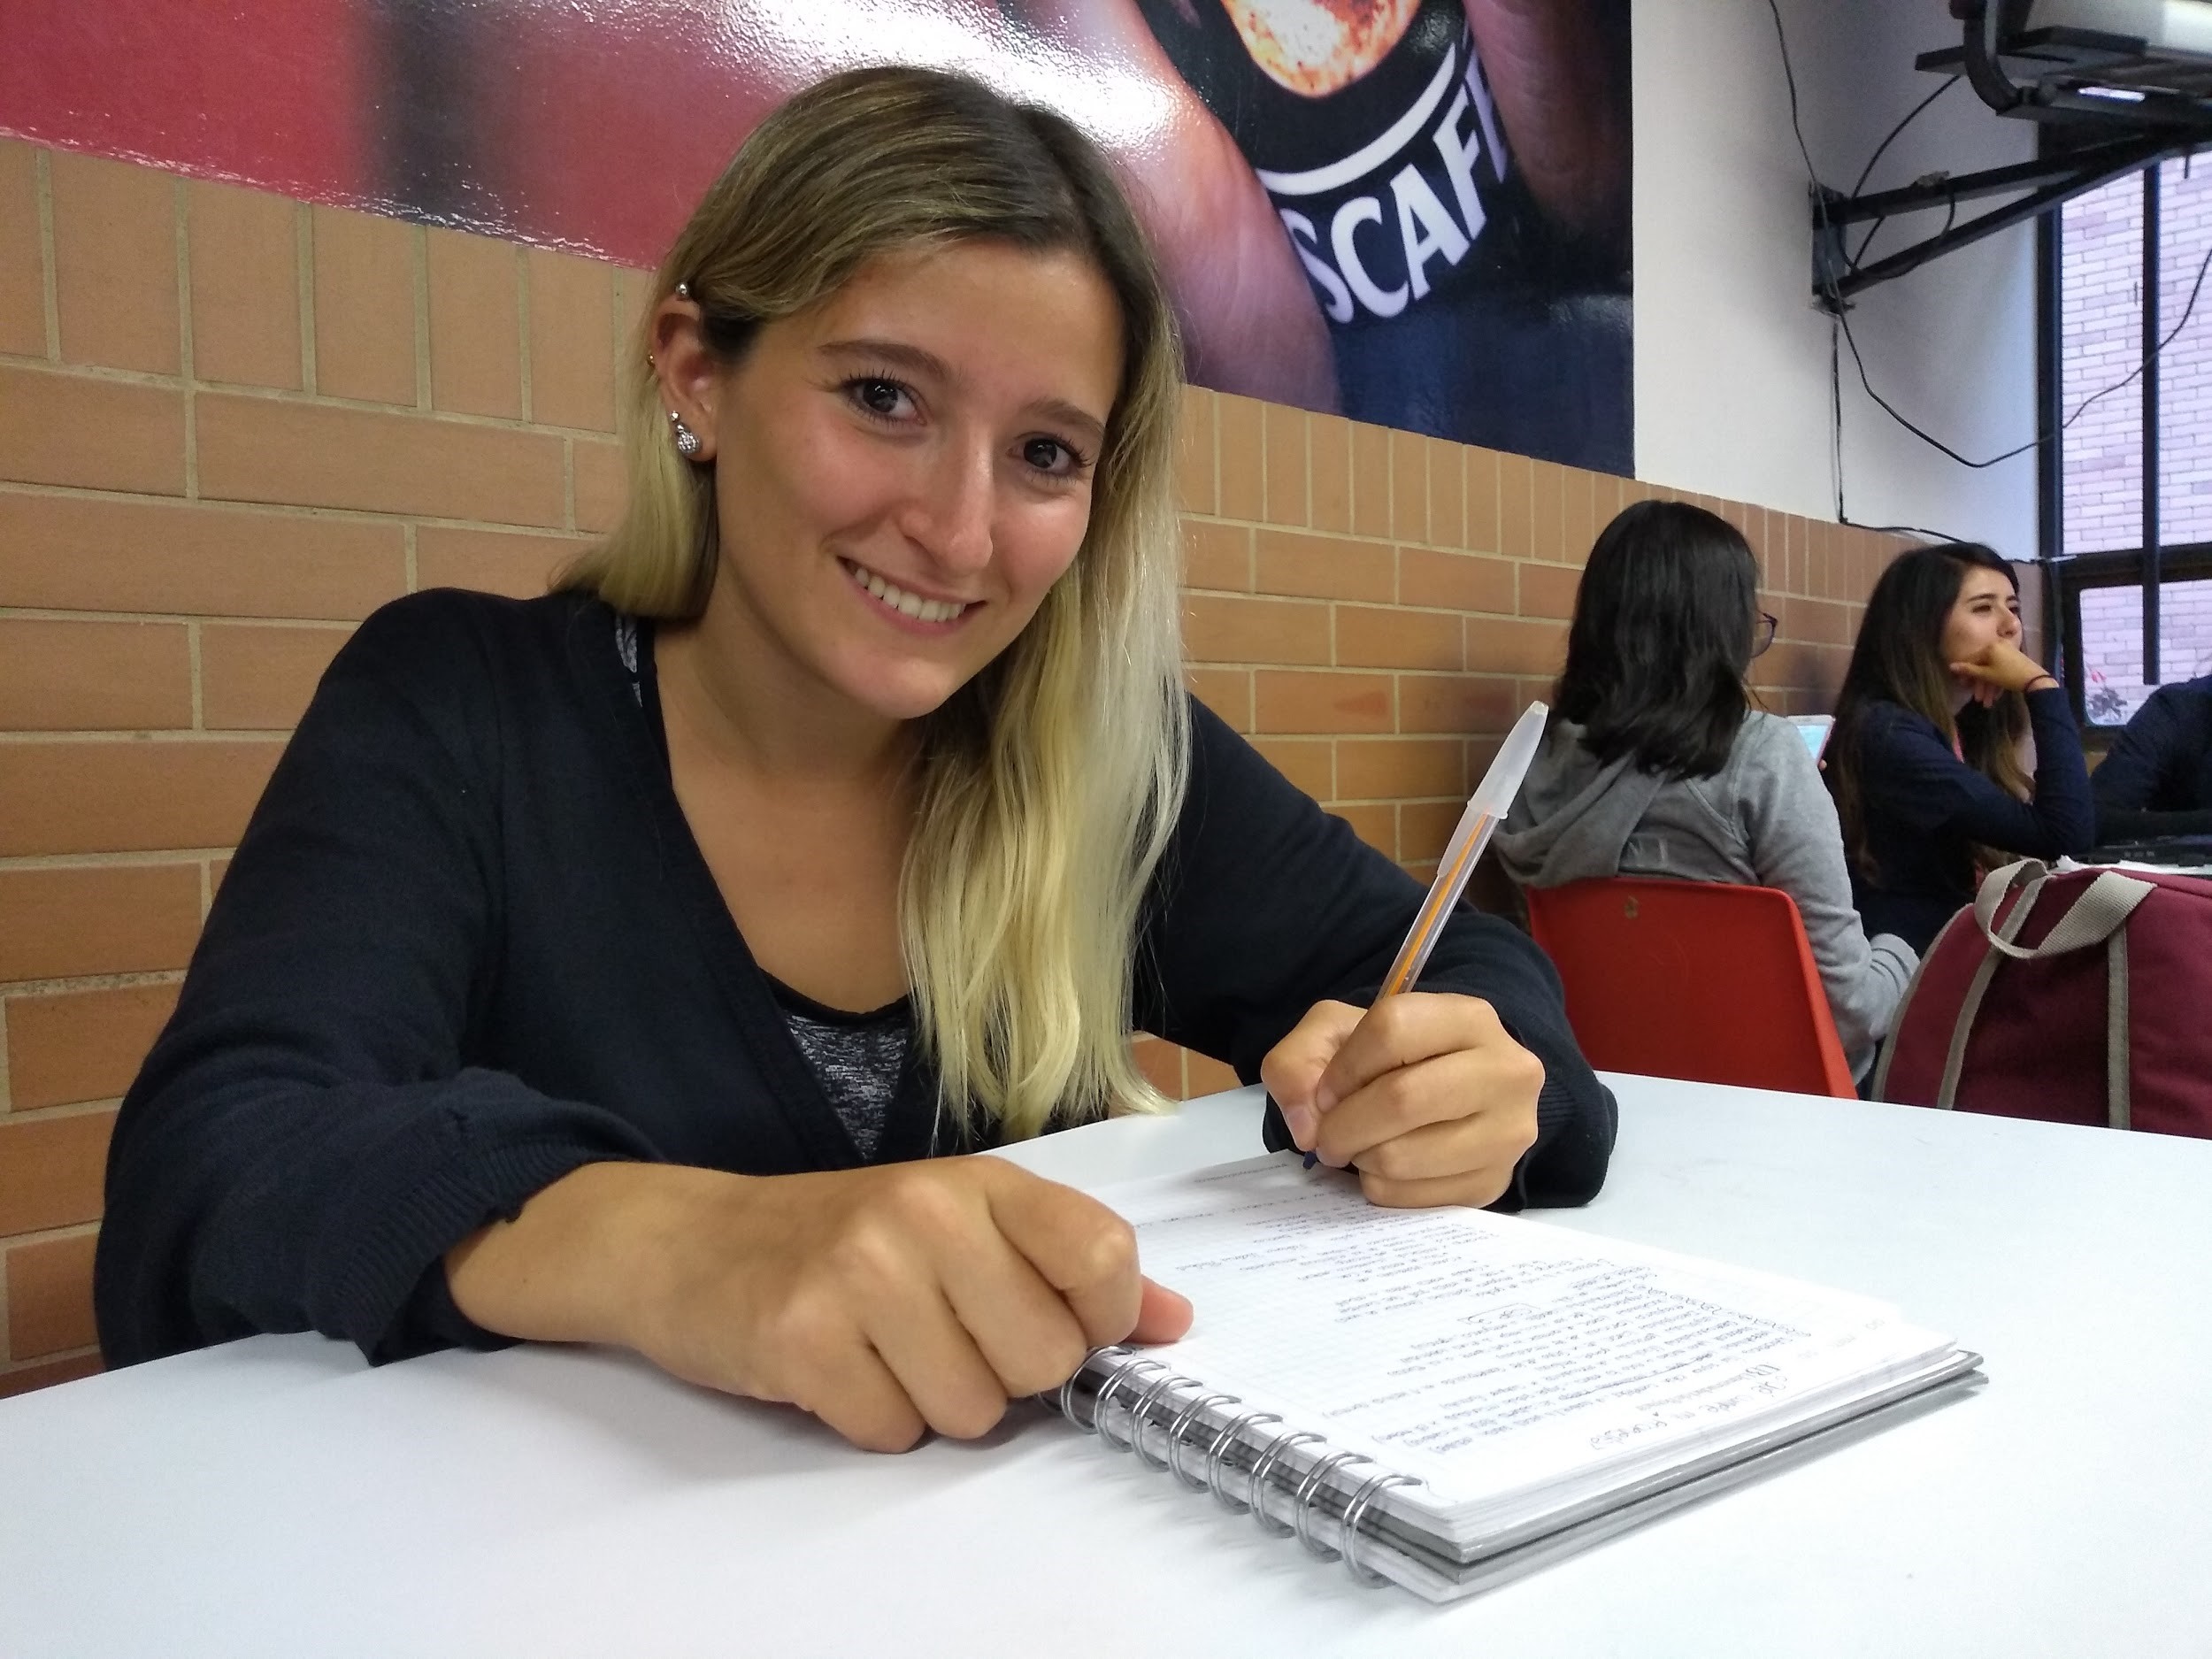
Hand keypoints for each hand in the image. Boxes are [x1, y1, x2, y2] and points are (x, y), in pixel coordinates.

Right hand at [447, 1158, 1192, 1452]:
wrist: (695, 1242)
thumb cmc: (845, 1237)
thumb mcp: (964, 1225)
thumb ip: (1067, 1266)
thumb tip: (1171, 1320)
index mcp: (983, 1183)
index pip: (1101, 1254)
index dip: (1101, 1317)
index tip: (1062, 1323)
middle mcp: (926, 1213)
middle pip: (1045, 1358)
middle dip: (1006, 1376)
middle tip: (946, 1337)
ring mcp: (861, 1272)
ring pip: (973, 1412)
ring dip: (934, 1404)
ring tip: (888, 1351)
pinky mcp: (801, 1336)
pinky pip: (891, 1433)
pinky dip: (871, 1420)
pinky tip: (841, 1370)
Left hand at [1259, 994, 1542, 1207]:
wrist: (1450, 1095)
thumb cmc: (1392, 1059)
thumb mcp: (1338, 1033)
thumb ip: (1299, 1060)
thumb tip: (1306, 1124)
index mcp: (1470, 1017)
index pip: (1392, 1029)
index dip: (1343, 1066)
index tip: (1325, 1091)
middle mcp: (1506, 1071)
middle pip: (1401, 1099)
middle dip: (1343, 1124)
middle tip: (1326, 1136)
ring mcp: (1508, 1133)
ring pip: (1403, 1157)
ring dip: (1360, 1158)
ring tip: (1360, 1146)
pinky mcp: (1493, 1184)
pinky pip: (1413, 1199)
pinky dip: (1381, 1187)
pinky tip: (1387, 1167)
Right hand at [1949, 638, 2054, 705]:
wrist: (2034, 679)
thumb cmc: (2008, 676)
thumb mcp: (1986, 675)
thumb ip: (1968, 670)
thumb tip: (1950, 666)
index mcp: (1990, 646)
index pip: (1972, 659)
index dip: (1966, 673)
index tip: (1963, 685)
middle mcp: (1998, 645)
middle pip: (1983, 664)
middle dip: (1979, 683)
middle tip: (1977, 696)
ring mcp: (2007, 650)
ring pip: (1992, 668)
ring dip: (1988, 685)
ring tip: (1987, 701)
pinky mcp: (2014, 657)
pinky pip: (2000, 667)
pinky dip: (1997, 679)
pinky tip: (1997, 693)